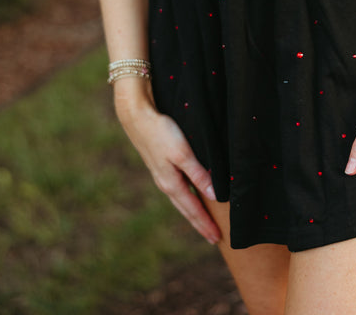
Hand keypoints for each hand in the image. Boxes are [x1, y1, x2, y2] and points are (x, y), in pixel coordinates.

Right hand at [113, 78, 221, 245]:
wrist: (137, 118)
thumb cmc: (161, 133)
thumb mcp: (183, 154)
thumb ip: (198, 174)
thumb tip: (214, 196)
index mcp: (171, 184)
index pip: (193, 210)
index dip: (206, 224)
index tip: (218, 238)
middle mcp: (166, 184)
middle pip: (186, 209)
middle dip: (200, 224)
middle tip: (214, 238)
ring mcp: (162, 176)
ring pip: (181, 200)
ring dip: (193, 213)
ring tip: (203, 222)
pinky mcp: (161, 166)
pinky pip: (178, 189)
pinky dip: (187, 198)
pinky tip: (191, 195)